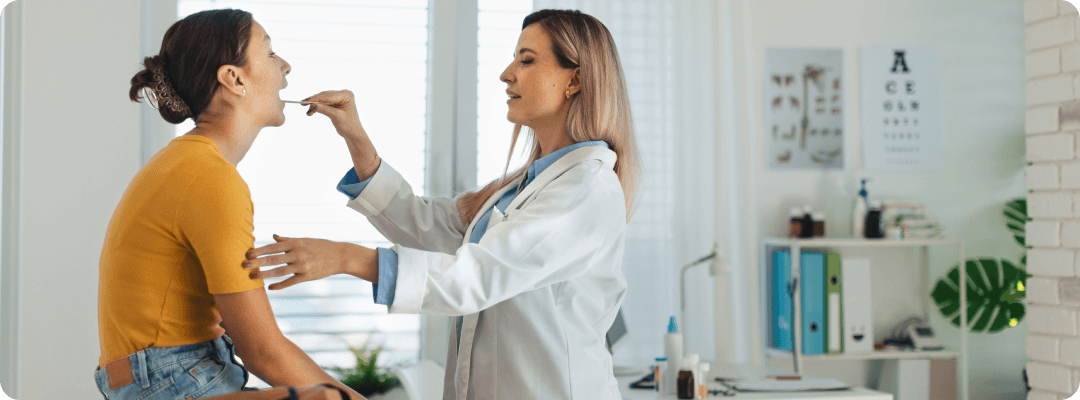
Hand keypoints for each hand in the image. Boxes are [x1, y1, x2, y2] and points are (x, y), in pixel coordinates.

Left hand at [244, 234, 376, 289]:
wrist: (339, 256)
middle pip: (273, 259)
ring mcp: (302, 266)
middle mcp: (297, 253)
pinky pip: (290, 282)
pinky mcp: (307, 276)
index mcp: (295, 243)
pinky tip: (270, 287)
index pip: (273, 247)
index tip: (247, 254)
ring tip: (252, 277)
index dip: (259, 250)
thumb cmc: (320, 246)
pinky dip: (279, 285)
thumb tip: (273, 236)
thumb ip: (288, 240)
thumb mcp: (304, 240)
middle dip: (257, 262)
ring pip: (279, 271)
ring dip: (264, 275)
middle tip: (244, 266)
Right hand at [303, 90, 366, 140]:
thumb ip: (324, 109)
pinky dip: (317, 107)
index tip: (305, 101)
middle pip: (324, 96)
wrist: (353, 134)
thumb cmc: (349, 126)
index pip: (328, 96)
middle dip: (313, 101)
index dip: (316, 98)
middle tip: (302, 104)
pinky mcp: (335, 103)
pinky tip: (311, 111)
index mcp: (346, 95)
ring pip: (323, 99)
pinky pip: (324, 103)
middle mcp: (343, 94)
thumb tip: (312, 104)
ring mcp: (339, 98)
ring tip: (308, 112)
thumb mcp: (336, 117)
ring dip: (314, 105)